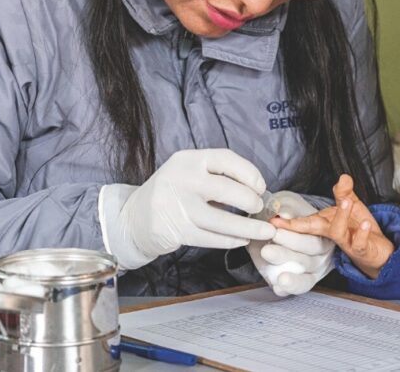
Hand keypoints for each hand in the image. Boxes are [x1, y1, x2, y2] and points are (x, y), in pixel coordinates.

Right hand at [116, 149, 276, 264]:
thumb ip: (216, 176)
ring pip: (222, 219)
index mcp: (189, 159)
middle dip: (250, 200)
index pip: (225, 158)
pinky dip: (231, 240)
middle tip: (260, 208)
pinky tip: (242, 239)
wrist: (135, 217)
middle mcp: (182, 179)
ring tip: (265, 231)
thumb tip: (257, 191)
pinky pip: (212, 238)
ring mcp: (178, 206)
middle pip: (226, 189)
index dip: (249, 172)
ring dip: (248, 227)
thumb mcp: (188, 172)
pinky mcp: (176, 231)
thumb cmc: (173, 192)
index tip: (261, 186)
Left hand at [248, 191, 334, 296]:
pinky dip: (288, 291)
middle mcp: (320, 254)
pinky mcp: (300, 282)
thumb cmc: (287, 214)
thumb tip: (283, 212)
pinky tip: (278, 288)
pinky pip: (297, 289)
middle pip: (309, 256)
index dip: (293, 233)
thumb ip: (286, 207)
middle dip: (288, 253)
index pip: (312, 235)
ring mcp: (312, 270)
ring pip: (306, 277)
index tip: (274, 226)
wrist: (279, 228)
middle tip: (267, 250)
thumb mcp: (288, 204)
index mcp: (322, 233)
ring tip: (281, 279)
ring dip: (293, 279)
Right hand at [271, 175, 393, 278]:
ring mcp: (346, 243)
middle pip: (313, 228)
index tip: (273, 220)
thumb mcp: (352, 206)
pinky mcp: (362, 249)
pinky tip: (364, 224)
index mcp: (327, 223)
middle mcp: (333, 234)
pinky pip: (359, 243)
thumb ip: (344, 192)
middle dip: (297, 225)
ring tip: (346, 201)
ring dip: (340, 216)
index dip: (289, 221)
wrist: (379, 251)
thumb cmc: (360, 230)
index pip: (306, 221)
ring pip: (337, 232)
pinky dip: (361, 234)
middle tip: (281, 222)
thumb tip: (342, 177)